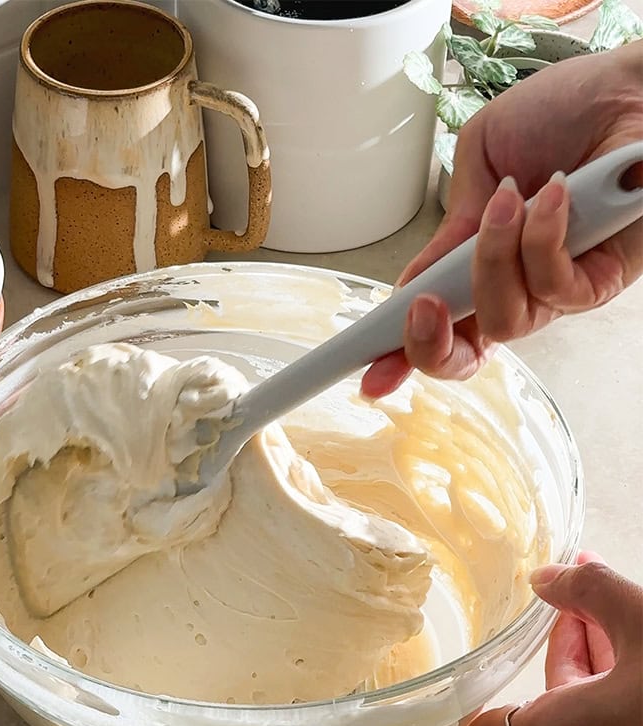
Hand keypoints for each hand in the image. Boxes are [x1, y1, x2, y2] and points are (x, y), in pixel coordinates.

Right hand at [362, 44, 642, 397]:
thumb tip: (417, 278)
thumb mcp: (479, 162)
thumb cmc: (567, 111)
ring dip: (491, 264)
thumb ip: (451, 224)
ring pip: (506, 320)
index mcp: (485, 262)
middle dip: (431, 343)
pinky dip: (539, 242)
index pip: (442, 324)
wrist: (630, 86)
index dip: (403, 355)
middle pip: (471, 352)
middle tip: (421, 307)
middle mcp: (523, 284)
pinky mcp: (603, 278)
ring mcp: (563, 286)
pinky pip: (555, 288)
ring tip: (506, 201)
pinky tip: (550, 195)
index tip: (370, 376)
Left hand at [459, 551, 642, 725]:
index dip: (479, 710)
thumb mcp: (640, 621)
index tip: (463, 713)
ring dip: (606, 658)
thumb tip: (547, 574)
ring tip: (624, 608)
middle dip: (575, 639)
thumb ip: (587, 590)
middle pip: (557, 696)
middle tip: (586, 588)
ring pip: (595, 709)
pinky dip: (628, 688)